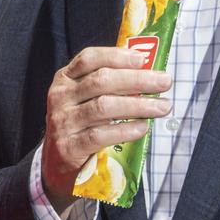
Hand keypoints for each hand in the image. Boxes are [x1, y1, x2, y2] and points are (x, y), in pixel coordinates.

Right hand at [41, 46, 172, 213]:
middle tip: (164, 82)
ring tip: (162, 107)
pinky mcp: (69, 147)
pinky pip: (101, 135)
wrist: (55, 163)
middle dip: (137, 79)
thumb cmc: (78, 125)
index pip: (89, 59)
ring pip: (103, 106)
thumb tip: (147, 72)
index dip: (116, 56)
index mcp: (65, 79)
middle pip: (101, 81)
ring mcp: (63, 122)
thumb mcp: (83, 99)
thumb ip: (106, 85)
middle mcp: (61, 97)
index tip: (142, 59)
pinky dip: (125, 130)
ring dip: (138, 105)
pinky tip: (143, 127)